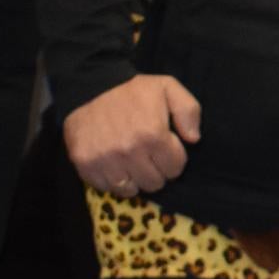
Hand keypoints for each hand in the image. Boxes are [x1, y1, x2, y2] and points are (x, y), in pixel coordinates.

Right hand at [64, 74, 204, 196]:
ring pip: (131, 190)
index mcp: (153, 134)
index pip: (174, 168)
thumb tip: (193, 139)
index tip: (164, 149)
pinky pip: (107, 188)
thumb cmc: (132, 91)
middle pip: (154, 183)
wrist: (89, 88)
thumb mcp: (167, 88)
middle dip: (155, 171)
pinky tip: (115, 164)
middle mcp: (129, 151)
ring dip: (135, 178)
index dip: (173, 159)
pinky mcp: (86, 165)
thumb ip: (188, 111)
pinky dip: (113, 180)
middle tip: (148, 155)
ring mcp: (105, 160)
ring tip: (132, 161)